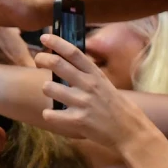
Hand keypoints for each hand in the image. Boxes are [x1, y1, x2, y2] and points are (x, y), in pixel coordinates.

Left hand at [34, 32, 154, 148]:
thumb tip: (65, 61)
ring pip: (49, 87)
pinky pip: (50, 114)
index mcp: (95, 74)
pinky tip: (54, 115)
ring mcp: (82, 103)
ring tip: (53, 93)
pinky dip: (48, 114)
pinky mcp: (78, 121)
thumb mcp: (104, 84)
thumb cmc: (115, 107)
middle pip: (57, 64)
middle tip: (38, 59)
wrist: (130, 131)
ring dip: (47, 89)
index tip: (45, 36)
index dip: (57, 42)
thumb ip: (86, 74)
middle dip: (42, 58)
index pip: (73, 52)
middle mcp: (88, 85)